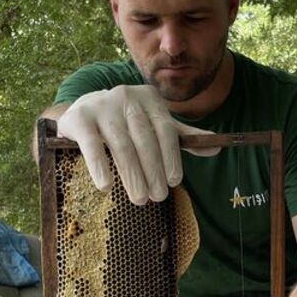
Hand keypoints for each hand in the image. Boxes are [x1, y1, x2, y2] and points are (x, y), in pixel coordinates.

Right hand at [56, 85, 218, 204]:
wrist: (82, 109)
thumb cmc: (126, 123)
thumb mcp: (155, 124)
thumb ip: (182, 137)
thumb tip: (217, 148)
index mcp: (149, 99)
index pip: (165, 129)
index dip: (171, 156)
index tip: (174, 182)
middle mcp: (126, 97)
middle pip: (144, 138)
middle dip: (153, 170)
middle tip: (158, 197)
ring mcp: (101, 106)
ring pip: (120, 144)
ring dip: (132, 174)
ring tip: (139, 199)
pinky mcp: (79, 118)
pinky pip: (91, 144)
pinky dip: (99, 166)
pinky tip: (106, 187)